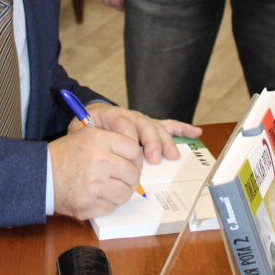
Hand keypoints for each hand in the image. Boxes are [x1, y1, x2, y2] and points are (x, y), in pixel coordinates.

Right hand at [49, 125, 143, 220]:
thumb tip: (137, 156)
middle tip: (123, 179)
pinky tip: (97, 196)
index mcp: (100, 141)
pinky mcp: (89, 204)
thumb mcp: (87, 136)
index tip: (132, 164)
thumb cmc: (65, 155)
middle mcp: (99, 161)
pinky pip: (111, 207)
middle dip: (131, 179)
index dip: (136, 159)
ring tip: (110, 188)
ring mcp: (94, 185)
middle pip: (132, 174)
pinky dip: (107, 204)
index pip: (133, 151)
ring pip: (125, 194)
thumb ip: (113, 142)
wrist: (42, 175)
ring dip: (120, 193)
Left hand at [86, 102, 201, 164]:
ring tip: (172, 155)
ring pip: (156, 127)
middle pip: (144, 124)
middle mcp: (129, 115)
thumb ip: (85, 138)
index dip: (129, 136)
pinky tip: (195, 132)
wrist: (90, 117)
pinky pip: (167, 125)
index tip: (133, 152)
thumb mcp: (79, 132)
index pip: (123, 122)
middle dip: (151, 141)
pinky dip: (181, 129)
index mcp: (110, 115)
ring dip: (165, 141)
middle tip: (154, 159)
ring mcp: (141, 120)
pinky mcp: (149, 126)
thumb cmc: (84, 129)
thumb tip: (96, 149)